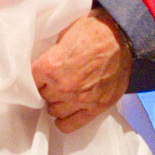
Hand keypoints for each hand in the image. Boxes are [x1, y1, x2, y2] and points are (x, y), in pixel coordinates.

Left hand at [33, 13, 131, 132]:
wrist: (123, 36)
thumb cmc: (95, 30)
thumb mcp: (64, 35)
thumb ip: (53, 55)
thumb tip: (48, 65)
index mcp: (51, 66)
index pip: (30, 80)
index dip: (36, 77)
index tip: (40, 76)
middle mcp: (63, 86)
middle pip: (43, 96)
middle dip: (47, 88)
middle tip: (54, 82)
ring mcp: (80, 99)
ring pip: (54, 110)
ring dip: (56, 103)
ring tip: (62, 95)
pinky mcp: (96, 107)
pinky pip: (71, 124)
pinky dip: (64, 121)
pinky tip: (64, 114)